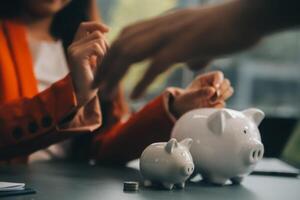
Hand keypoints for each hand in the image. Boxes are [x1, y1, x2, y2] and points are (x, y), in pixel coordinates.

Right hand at [67, 22, 108, 105]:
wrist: (84, 96)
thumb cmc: (93, 81)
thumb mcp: (96, 60)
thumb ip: (97, 46)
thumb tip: (105, 31)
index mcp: (76, 46)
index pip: (84, 26)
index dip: (96, 25)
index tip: (108, 30)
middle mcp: (72, 46)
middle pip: (96, 33)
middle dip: (107, 46)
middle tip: (106, 61)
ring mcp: (73, 50)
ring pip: (98, 39)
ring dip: (105, 53)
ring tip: (102, 65)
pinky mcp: (77, 56)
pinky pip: (97, 47)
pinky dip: (103, 57)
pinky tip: (100, 67)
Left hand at [93, 0, 259, 98]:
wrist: (247, 17)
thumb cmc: (225, 30)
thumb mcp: (200, 42)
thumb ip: (191, 53)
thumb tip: (189, 65)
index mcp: (163, 24)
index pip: (126, 35)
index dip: (110, 53)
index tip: (103, 71)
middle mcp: (162, 26)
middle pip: (122, 43)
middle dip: (105, 65)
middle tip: (95, 85)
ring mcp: (172, 34)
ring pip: (132, 52)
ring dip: (116, 74)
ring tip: (107, 93)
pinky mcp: (185, 45)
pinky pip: (156, 64)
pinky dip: (142, 81)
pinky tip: (134, 96)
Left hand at [170, 71, 233, 117]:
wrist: (181, 111)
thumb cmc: (184, 100)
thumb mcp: (190, 96)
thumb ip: (200, 92)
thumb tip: (212, 90)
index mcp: (205, 80)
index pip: (218, 75)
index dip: (219, 80)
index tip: (215, 88)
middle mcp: (212, 86)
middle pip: (226, 83)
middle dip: (222, 90)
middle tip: (214, 97)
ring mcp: (215, 95)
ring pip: (228, 91)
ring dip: (223, 97)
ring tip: (212, 101)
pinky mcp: (216, 104)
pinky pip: (223, 103)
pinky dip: (219, 106)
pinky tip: (211, 107)